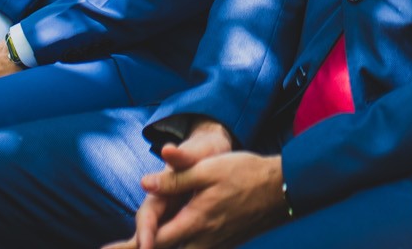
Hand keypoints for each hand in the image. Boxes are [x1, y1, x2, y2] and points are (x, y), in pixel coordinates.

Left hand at [105, 123, 287, 248]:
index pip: (154, 242)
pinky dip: (178, 247)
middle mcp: (203, 240)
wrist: (280, 187)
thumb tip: (144, 182)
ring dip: (158, 248)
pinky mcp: (223, 244)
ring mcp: (214, 245)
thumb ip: (175, 178)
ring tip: (136, 246)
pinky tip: (174, 241)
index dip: (131, 247)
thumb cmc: (244, 173)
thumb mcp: (208, 169)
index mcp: (195, 221)